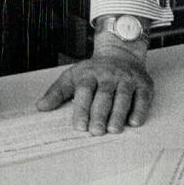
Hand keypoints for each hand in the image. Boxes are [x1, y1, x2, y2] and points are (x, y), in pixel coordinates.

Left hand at [36, 35, 151, 134]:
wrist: (120, 53)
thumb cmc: (94, 71)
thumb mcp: (72, 77)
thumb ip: (57, 93)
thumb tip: (40, 107)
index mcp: (89, 74)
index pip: (84, 90)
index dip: (82, 108)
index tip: (79, 126)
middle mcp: (108, 75)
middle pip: (104, 94)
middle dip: (100, 114)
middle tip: (96, 131)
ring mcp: (126, 78)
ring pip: (123, 96)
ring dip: (118, 113)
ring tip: (113, 130)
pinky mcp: (143, 83)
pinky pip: (142, 96)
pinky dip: (139, 109)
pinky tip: (134, 122)